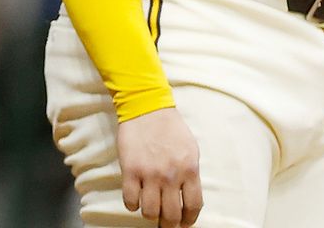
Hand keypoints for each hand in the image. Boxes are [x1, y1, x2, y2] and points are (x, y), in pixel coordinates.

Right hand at [116, 107, 201, 227]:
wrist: (146, 108)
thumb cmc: (170, 128)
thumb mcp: (191, 150)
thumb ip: (190, 173)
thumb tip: (188, 195)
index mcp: (189, 170)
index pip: (193, 207)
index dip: (188, 220)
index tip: (183, 223)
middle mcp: (171, 176)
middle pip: (171, 215)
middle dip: (169, 224)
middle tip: (165, 223)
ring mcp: (149, 174)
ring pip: (150, 212)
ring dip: (150, 215)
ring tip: (150, 209)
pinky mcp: (130, 170)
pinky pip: (130, 200)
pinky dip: (132, 205)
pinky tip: (135, 199)